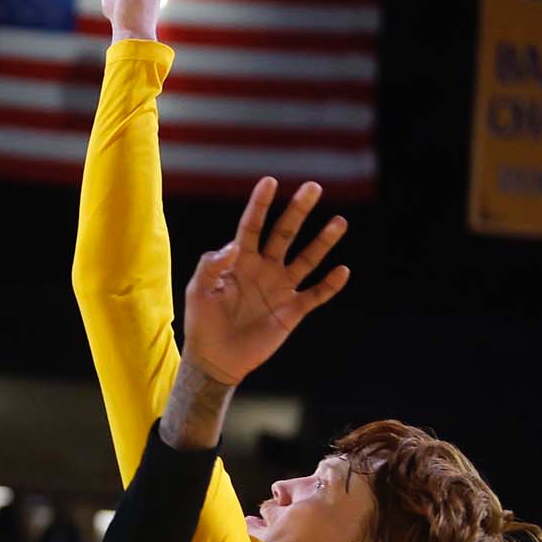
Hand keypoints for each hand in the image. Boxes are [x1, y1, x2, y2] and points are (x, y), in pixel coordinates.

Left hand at [181, 177, 350, 385]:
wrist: (215, 359)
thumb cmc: (201, 322)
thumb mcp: (199, 291)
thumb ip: (211, 266)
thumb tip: (233, 246)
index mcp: (240, 261)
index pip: (252, 226)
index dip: (260, 204)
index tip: (270, 181)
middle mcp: (264, 269)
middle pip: (285, 234)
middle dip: (298, 211)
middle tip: (313, 187)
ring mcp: (280, 289)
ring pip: (307, 259)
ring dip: (323, 242)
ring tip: (339, 222)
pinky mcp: (292, 311)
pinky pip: (316, 294)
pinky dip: (330, 284)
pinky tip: (342, 271)